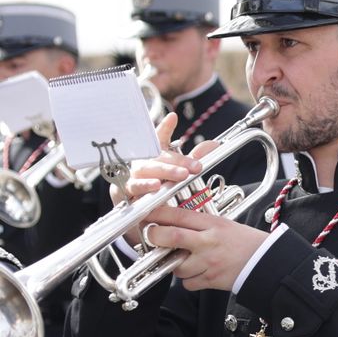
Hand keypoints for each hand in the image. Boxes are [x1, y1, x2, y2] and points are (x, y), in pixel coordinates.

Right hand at [114, 114, 220, 244]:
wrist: (142, 218)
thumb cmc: (159, 191)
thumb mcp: (178, 174)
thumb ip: (193, 159)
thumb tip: (214, 144)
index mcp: (154, 157)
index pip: (157, 139)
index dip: (164, 128)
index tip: (173, 118)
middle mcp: (141, 164)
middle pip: (157, 158)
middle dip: (177, 162)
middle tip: (196, 167)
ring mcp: (130, 177)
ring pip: (145, 171)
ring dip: (162, 173)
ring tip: (178, 176)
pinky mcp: (123, 193)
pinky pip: (131, 188)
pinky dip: (143, 187)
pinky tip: (155, 187)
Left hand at [139, 204, 269, 291]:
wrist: (266, 262)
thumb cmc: (245, 242)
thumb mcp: (223, 224)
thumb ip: (199, 224)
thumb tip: (171, 223)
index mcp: (213, 224)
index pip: (179, 215)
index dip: (157, 214)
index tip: (146, 214)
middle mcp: (209, 242)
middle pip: (171, 237)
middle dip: (154, 236)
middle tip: (152, 237)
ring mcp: (209, 262)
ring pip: (176, 265)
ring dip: (175, 264)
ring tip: (187, 260)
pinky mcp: (211, 279)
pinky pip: (187, 283)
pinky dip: (189, 279)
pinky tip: (199, 272)